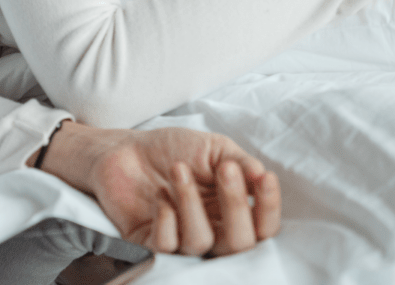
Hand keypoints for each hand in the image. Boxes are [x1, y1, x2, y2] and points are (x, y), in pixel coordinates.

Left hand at [36, 122, 281, 257]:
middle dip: (235, 205)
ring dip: (191, 202)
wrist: (125, 148)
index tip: (264, 178)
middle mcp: (211, 230)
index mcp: (231, 211)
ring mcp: (181, 239)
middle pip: (239, 244)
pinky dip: (166, 220)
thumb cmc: (172, 149)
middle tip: (224, 169)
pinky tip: (160, 196)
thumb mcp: (214, 148)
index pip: (262, 227)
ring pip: (200, 243)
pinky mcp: (150, 242)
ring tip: (178, 169)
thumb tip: (261, 176)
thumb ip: (241, 162)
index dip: (269, 208)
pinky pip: (166, 246)